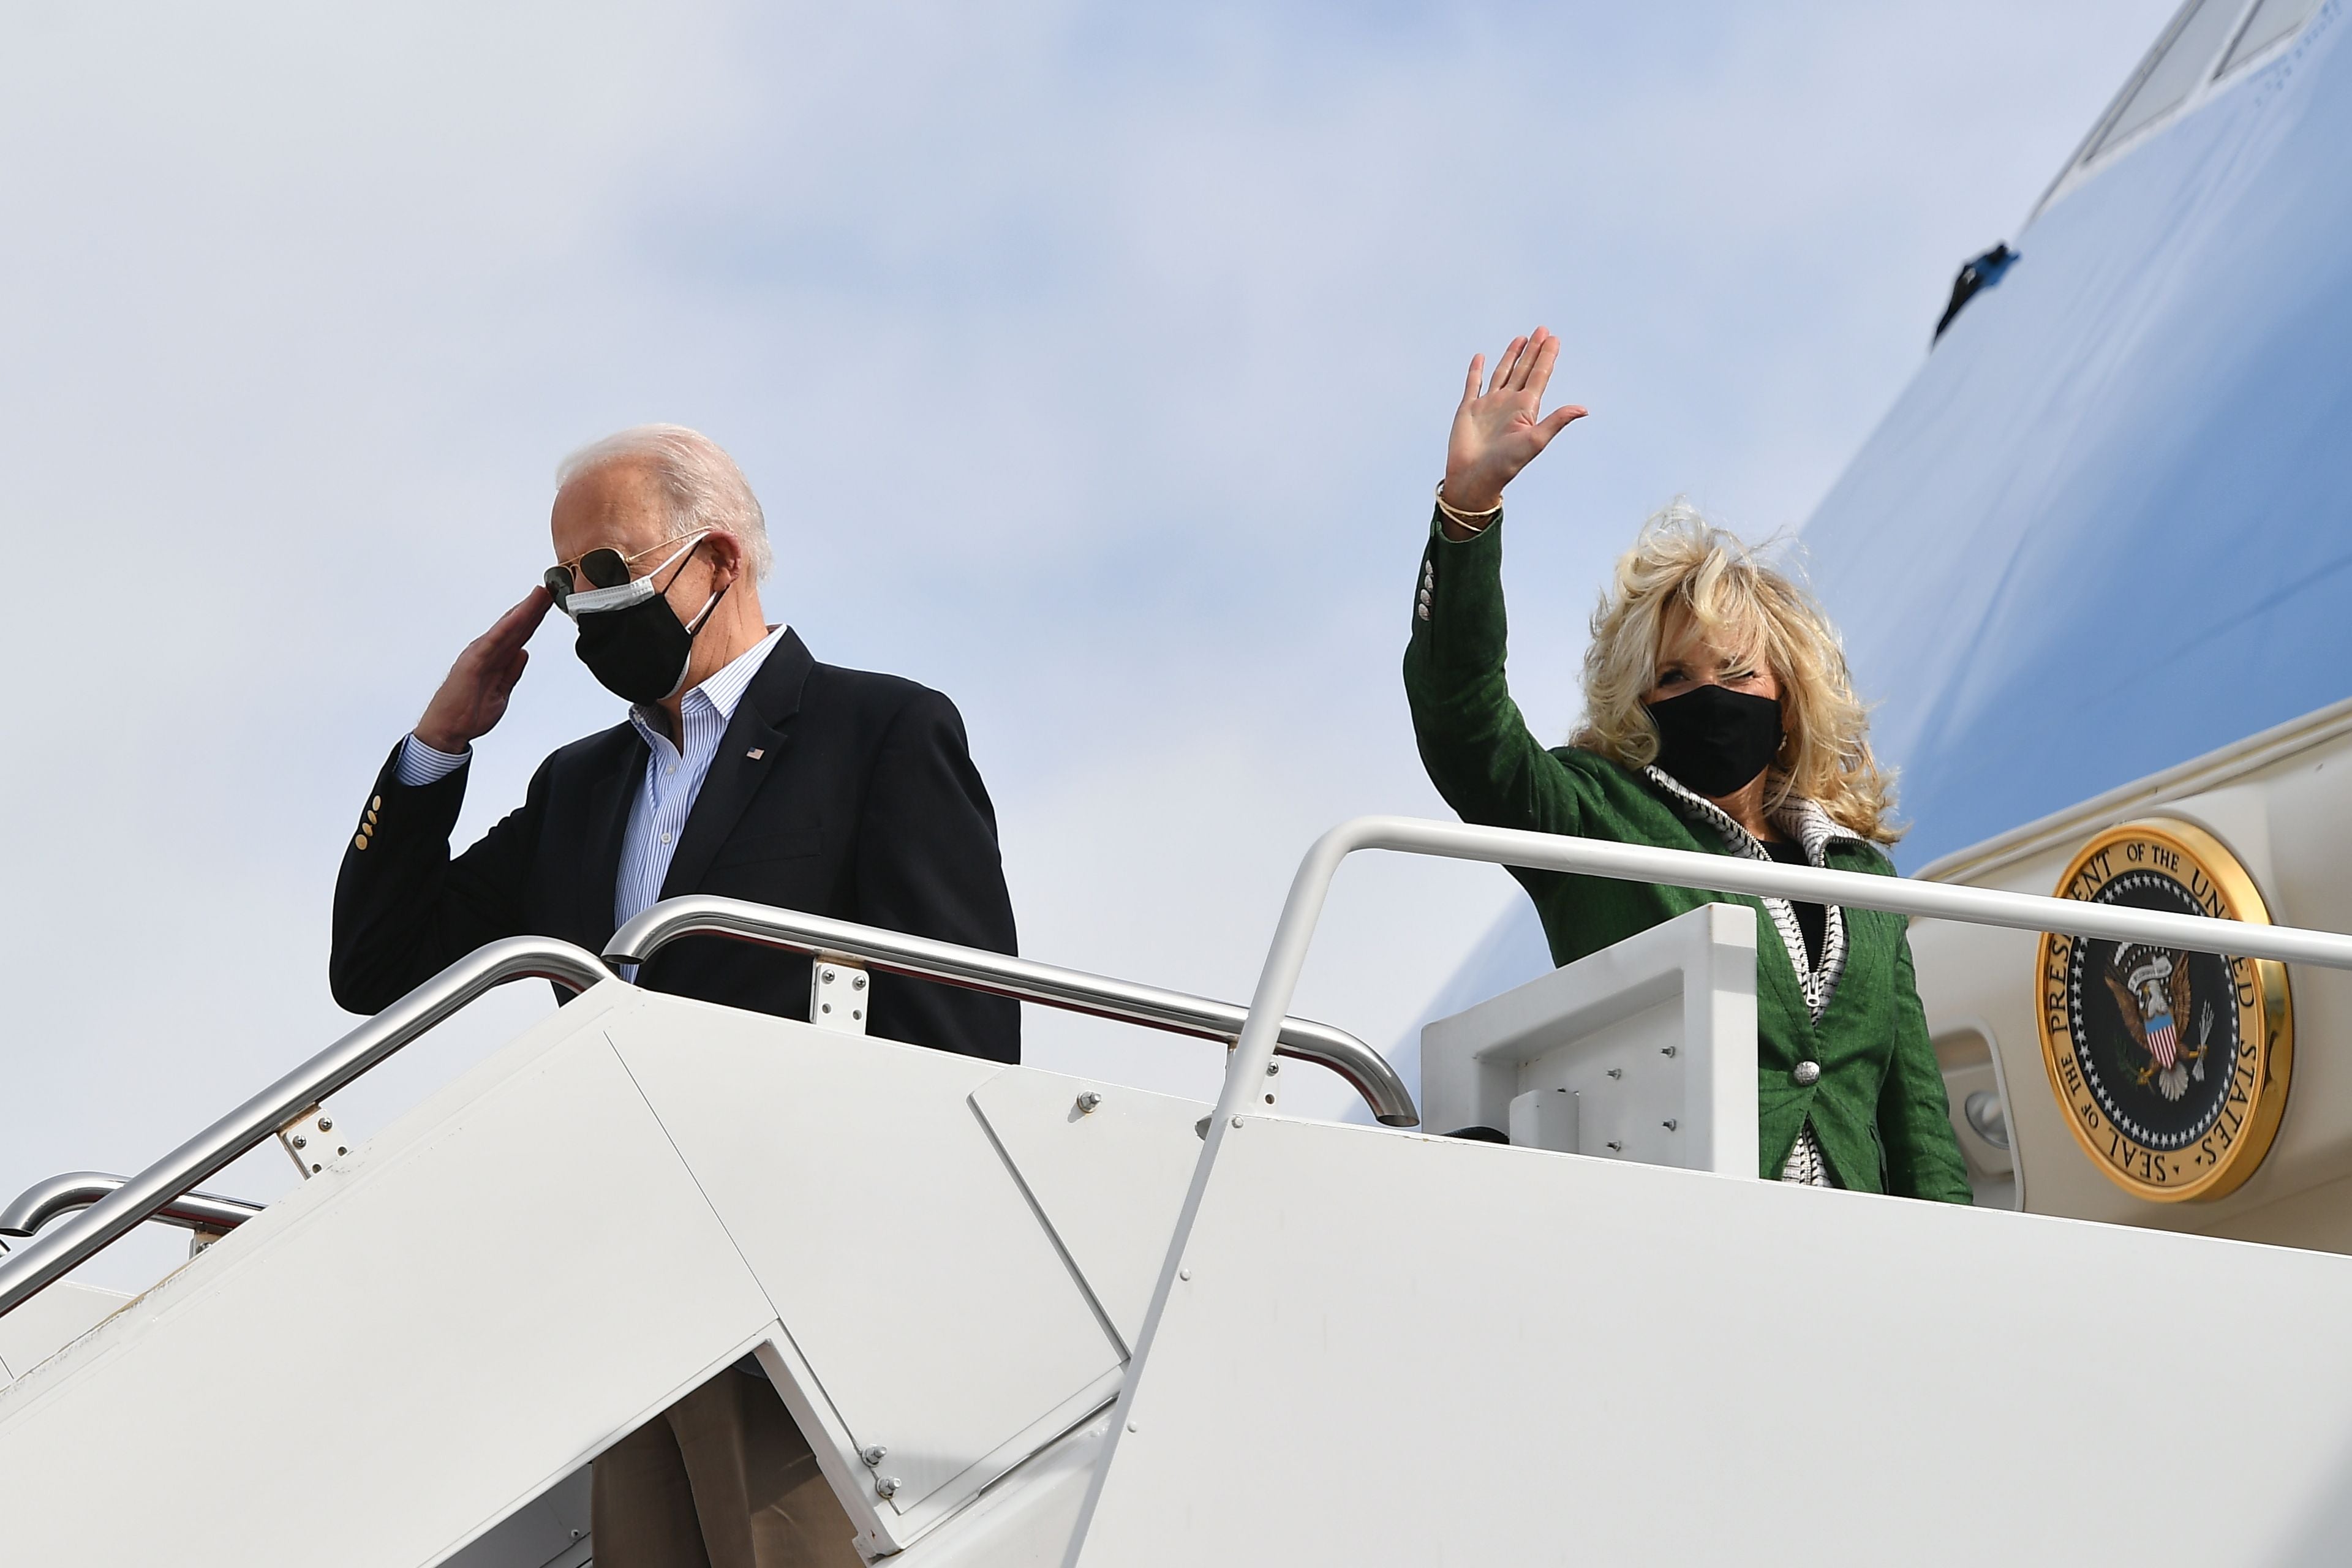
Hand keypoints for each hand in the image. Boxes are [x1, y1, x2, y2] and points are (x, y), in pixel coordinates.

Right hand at [412, 588, 551, 753]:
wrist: (448, 730)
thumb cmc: (468, 713)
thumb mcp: (501, 691)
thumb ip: (512, 671)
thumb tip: (523, 652)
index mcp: (494, 658)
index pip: (518, 634)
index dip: (534, 618)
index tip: (549, 603)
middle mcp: (486, 651)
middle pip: (515, 626)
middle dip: (533, 608)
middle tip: (551, 589)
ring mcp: (479, 654)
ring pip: (507, 628)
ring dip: (524, 610)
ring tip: (540, 594)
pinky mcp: (473, 662)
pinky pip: (494, 641)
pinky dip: (507, 627)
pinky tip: (520, 615)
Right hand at [1442, 326, 1586, 520]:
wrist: (1474, 478)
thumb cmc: (1505, 464)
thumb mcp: (1535, 440)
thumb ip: (1557, 421)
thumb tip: (1584, 408)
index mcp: (1526, 408)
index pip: (1540, 376)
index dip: (1547, 357)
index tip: (1554, 338)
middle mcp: (1508, 403)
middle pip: (1524, 370)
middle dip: (1534, 351)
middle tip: (1543, 330)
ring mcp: (1488, 405)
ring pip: (1502, 373)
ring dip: (1511, 356)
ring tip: (1520, 339)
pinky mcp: (1468, 409)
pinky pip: (1473, 384)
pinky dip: (1476, 371)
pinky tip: (1481, 357)